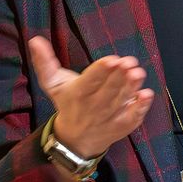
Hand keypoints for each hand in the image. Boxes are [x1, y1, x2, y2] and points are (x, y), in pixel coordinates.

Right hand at [28, 36, 153, 157]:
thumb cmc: (67, 104)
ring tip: (138, 73)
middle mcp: (94, 106)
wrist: (75, 142)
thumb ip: (44, 62)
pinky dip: (140, 107)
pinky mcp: (123, 125)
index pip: (90, 81)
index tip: (112, 59)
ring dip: (131, 88)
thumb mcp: (53, 84)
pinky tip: (147, 95)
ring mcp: (110, 117)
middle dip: (119, 76)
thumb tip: (35, 39)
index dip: (101, 71)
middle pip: (108, 90)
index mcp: (78, 93)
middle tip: (129, 62)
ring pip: (121, 102)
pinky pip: (133, 117)